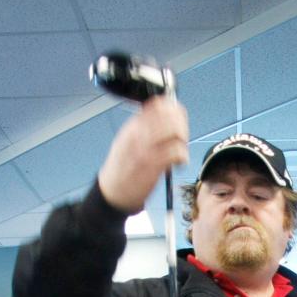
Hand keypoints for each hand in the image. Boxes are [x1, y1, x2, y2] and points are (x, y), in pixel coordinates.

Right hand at [98, 96, 188, 213]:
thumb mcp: (127, 138)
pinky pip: (176, 153)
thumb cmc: (122, 166)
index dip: (174, 110)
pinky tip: (178, 162)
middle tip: (181, 137)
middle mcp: (138, 134)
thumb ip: (143, 126)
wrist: (113, 191)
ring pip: (175, 132)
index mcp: (133, 126)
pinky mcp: (153, 165)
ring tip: (180, 149)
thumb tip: (163, 113)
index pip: (158, 105)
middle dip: (181, 126)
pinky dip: (183, 157)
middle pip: (170, 116)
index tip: (178, 119)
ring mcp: (146, 149)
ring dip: (183, 141)